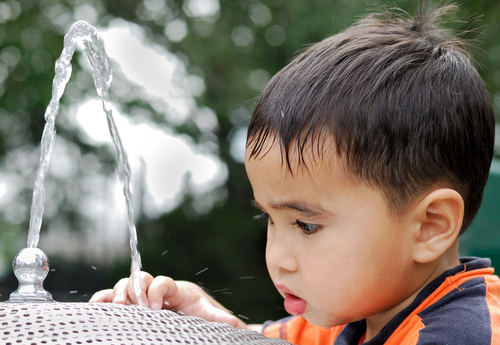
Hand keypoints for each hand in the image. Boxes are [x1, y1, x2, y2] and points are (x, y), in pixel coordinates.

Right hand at [89, 272, 250, 328]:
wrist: (190, 308)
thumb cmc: (199, 310)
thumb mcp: (208, 314)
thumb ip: (217, 316)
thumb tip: (234, 323)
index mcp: (175, 288)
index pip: (163, 282)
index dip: (157, 291)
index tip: (155, 308)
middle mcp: (157, 287)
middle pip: (140, 278)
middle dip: (135, 290)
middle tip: (134, 307)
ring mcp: (143, 294)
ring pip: (125, 285)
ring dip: (119, 294)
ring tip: (117, 307)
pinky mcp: (132, 303)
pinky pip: (113, 297)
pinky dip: (103, 299)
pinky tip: (96, 306)